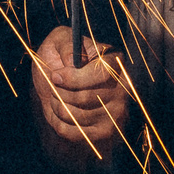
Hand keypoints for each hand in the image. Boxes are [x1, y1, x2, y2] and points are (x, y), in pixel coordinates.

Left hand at [32, 25, 129, 167]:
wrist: (56, 81)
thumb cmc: (60, 57)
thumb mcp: (60, 41)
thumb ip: (66, 46)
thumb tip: (72, 62)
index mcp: (114, 61)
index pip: (102, 74)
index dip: (75, 78)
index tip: (55, 75)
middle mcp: (121, 88)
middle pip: (86, 98)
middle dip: (60, 92)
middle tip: (52, 85)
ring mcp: (115, 112)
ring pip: (77, 116)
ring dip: (57, 106)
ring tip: (55, 96)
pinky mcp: (104, 131)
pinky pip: (74, 133)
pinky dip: (58, 122)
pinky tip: (59, 110)